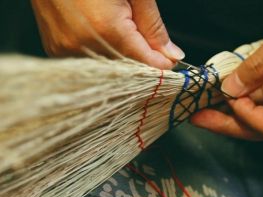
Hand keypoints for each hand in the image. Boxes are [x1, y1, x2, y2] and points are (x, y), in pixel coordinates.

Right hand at [31, 0, 184, 68]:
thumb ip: (153, 27)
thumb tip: (171, 55)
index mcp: (106, 29)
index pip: (145, 63)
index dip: (161, 65)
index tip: (170, 61)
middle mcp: (83, 45)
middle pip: (127, 68)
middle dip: (141, 58)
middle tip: (144, 38)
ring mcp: (66, 49)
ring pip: (109, 69)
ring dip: (121, 57)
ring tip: (118, 30)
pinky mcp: (56, 49)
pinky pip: (89, 63)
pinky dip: (103, 55)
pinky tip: (102, 37)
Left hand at [192, 15, 262, 140]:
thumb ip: (262, 66)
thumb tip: (229, 88)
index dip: (246, 116)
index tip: (229, 96)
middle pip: (260, 126)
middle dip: (225, 123)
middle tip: (197, 117)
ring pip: (258, 113)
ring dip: (228, 110)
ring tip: (202, 105)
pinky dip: (241, 95)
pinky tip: (222, 91)